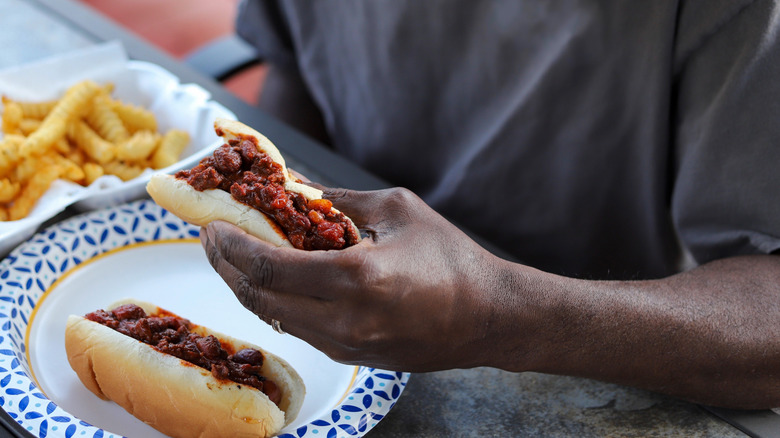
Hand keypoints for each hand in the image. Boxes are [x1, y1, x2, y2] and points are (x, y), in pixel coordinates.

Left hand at [200, 187, 506, 370]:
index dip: (229, 246)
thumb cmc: (451, 258)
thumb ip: (338, 200)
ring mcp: (344, 344)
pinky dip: (274, 301)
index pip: (267, 267)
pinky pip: (296, 327)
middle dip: (224, 266)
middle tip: (212, 238)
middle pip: (257, 298)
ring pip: (272, 317)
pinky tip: (271, 278)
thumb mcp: (396, 211)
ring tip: (233, 255)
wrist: (487, 317)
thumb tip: (294, 186)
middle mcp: (343, 319)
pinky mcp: (349, 355)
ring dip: (244, 285)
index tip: (211, 224)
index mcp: (356, 278)